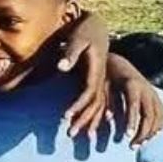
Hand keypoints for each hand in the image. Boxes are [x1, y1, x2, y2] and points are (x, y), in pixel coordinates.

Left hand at [55, 11, 111, 138]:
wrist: (96, 26)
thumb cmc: (85, 32)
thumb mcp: (77, 40)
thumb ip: (70, 54)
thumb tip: (61, 67)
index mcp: (97, 70)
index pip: (88, 93)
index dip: (78, 106)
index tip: (65, 117)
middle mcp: (101, 79)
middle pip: (95, 105)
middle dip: (83, 120)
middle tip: (69, 134)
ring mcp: (101, 81)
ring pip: (97, 106)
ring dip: (88, 121)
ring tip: (75, 134)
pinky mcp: (97, 81)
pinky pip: (97, 102)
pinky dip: (93, 115)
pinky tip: (90, 128)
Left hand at [106, 55, 162, 146]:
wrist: (119, 64)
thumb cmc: (107, 76)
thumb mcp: (102, 85)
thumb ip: (106, 99)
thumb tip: (108, 117)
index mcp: (132, 84)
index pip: (134, 105)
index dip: (132, 121)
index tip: (127, 136)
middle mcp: (146, 89)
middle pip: (150, 115)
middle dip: (142, 132)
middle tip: (132, 146)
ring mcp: (154, 93)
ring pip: (158, 117)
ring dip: (150, 133)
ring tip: (139, 144)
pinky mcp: (157, 98)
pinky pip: (162, 115)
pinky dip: (158, 127)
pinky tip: (149, 136)